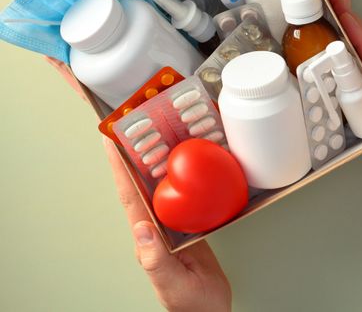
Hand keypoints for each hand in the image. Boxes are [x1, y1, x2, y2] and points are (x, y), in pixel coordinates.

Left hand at [103, 138, 230, 311]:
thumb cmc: (191, 304)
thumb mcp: (173, 283)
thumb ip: (156, 259)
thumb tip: (141, 228)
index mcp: (148, 238)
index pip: (129, 195)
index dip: (119, 167)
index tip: (111, 140)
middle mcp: (156, 227)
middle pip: (141, 183)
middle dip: (134, 154)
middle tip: (134, 125)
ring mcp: (172, 225)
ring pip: (162, 185)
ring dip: (158, 159)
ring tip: (160, 132)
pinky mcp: (190, 225)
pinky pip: (183, 194)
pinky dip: (184, 175)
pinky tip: (190, 161)